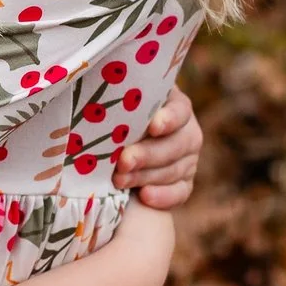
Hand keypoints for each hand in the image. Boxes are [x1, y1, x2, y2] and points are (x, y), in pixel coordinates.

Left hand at [114, 86, 201, 209]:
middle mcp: (187, 132)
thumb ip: (118, 99)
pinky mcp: (184, 184)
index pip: (180, 110)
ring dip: (145, 176)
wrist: (116, 145)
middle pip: (176, 144)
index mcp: (174, 106)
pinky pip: (180, 192)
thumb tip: (98, 89)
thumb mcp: (116, 105)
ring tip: (119, 180)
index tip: (153, 126)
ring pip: (174, 170)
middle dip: (148, 154)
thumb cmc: (112, 117)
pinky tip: (145, 196)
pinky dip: (163, 196)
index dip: (169, 118)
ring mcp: (188, 160)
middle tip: (123, 161)